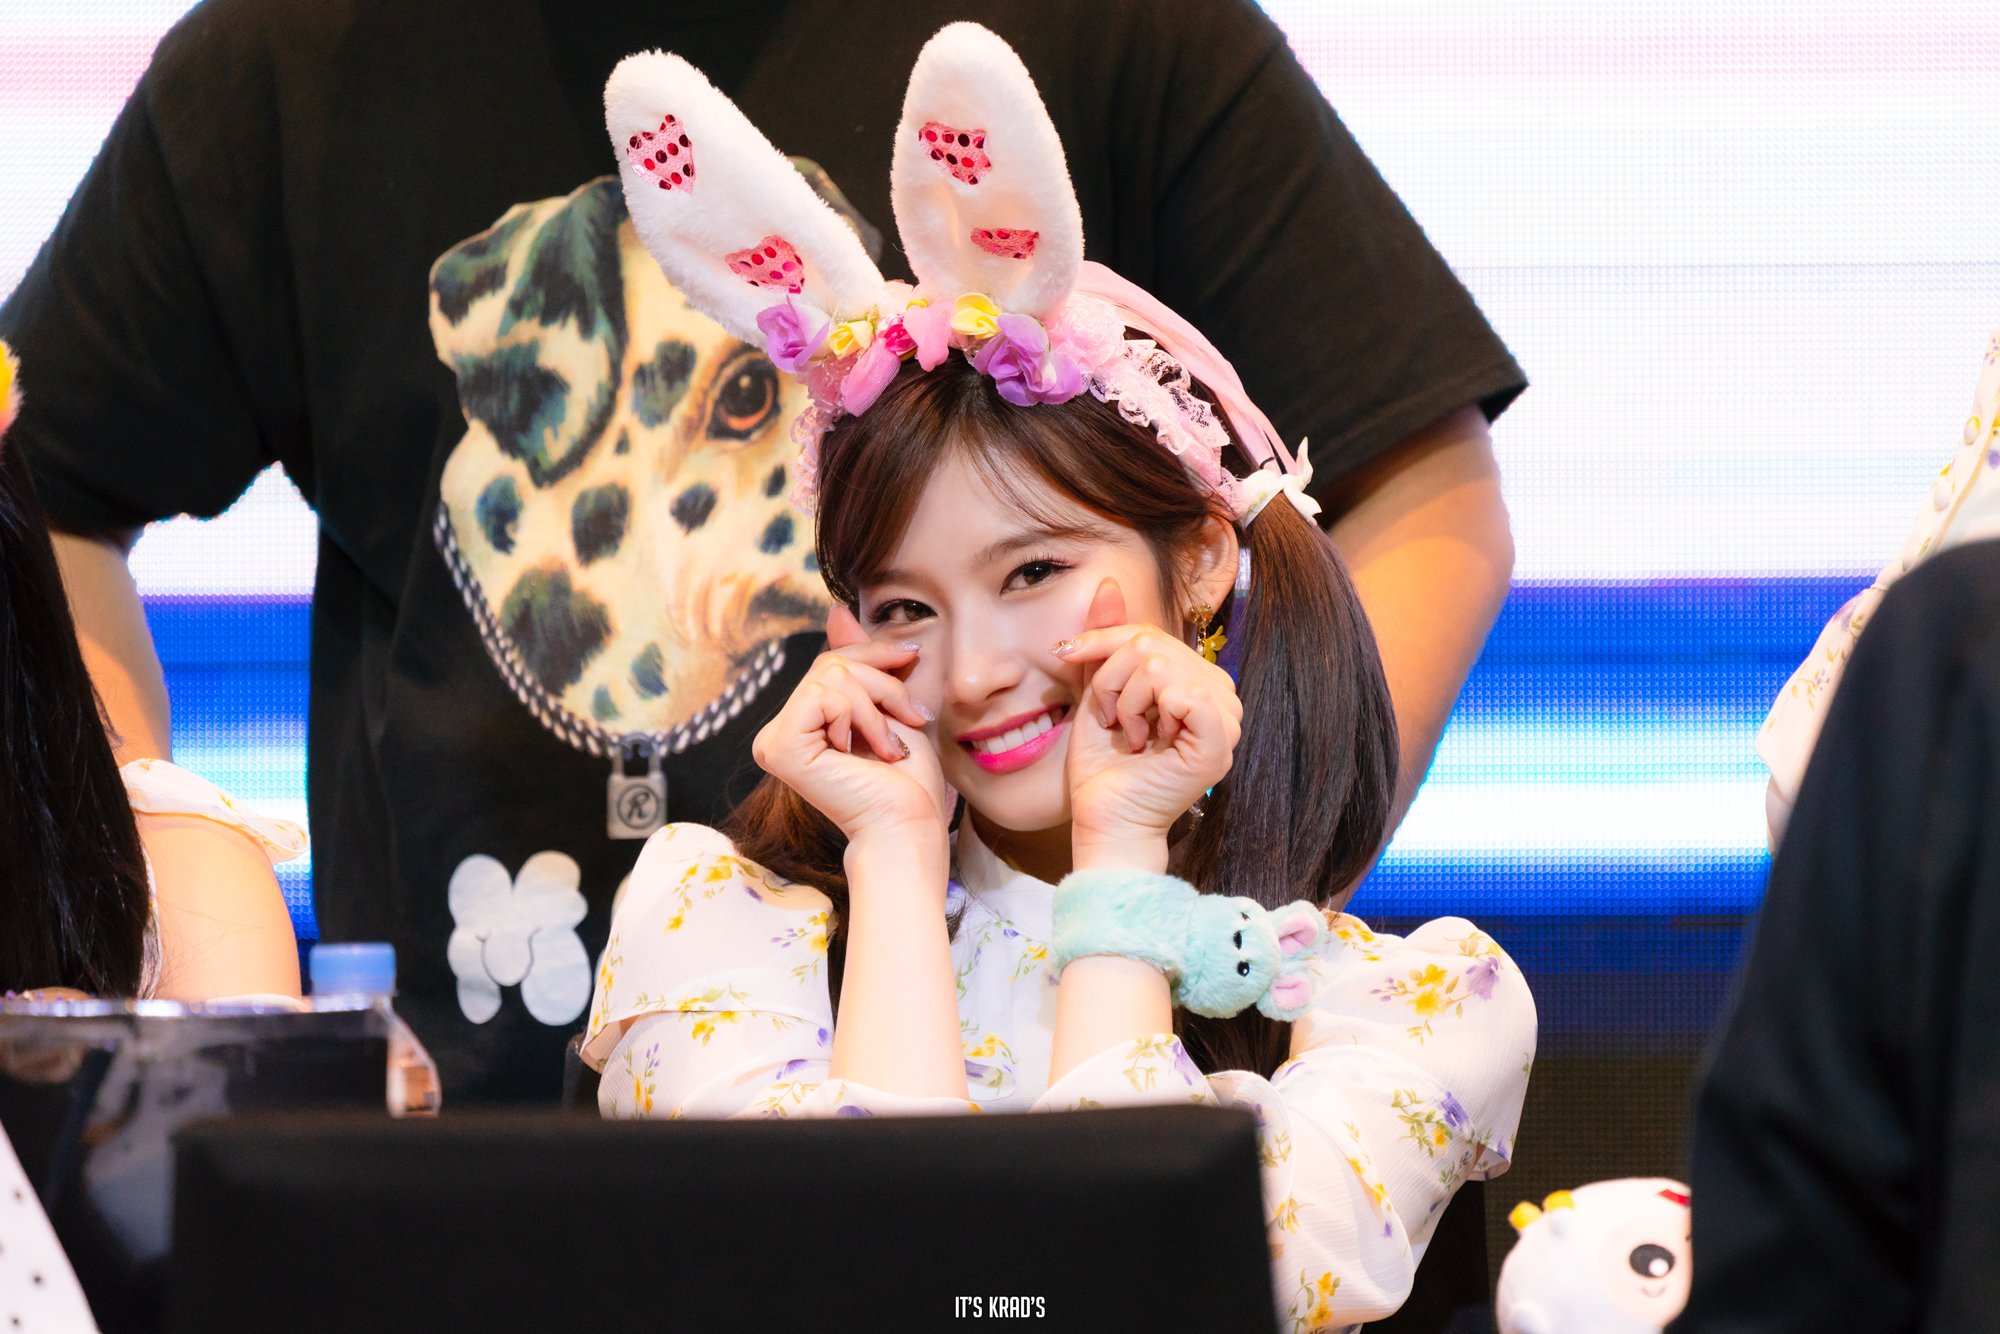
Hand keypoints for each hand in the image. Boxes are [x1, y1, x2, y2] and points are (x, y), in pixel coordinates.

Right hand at [750, 605, 949, 842]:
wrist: (909, 824)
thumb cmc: (908, 778)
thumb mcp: (889, 703)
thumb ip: (860, 660)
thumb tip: (836, 610)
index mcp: (803, 722)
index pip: (832, 661)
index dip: (876, 654)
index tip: (913, 660)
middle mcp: (780, 730)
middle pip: (831, 663)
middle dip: (882, 684)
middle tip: (910, 719)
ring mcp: (775, 739)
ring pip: (831, 676)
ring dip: (877, 707)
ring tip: (889, 746)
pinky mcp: (779, 747)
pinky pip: (824, 695)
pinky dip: (860, 717)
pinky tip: (866, 753)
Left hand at [1060, 579, 1242, 865]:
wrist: (1104, 819)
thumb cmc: (1104, 767)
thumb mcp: (1097, 691)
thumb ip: (1106, 640)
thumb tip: (1107, 583)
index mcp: (1197, 681)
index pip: (1149, 633)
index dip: (1103, 640)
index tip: (1068, 657)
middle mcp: (1220, 696)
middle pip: (1151, 644)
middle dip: (1110, 680)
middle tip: (1111, 721)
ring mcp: (1225, 719)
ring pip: (1159, 664)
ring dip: (1124, 701)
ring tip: (1129, 736)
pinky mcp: (1218, 742)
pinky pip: (1181, 691)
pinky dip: (1147, 711)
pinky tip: (1146, 741)